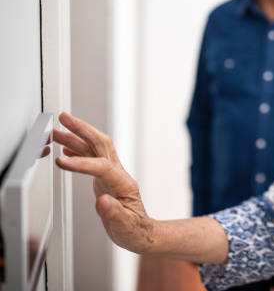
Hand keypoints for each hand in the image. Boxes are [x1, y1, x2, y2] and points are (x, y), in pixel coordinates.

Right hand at [54, 112, 153, 253]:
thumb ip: (115, 214)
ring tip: (56, 130)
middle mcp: (119, 174)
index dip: (82, 163)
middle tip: (63, 118)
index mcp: (124, 184)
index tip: (62, 161)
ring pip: (94, 148)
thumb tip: (103, 201)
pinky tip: (66, 147)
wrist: (141, 233)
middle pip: (101, 144)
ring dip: (76, 136)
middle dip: (82, 129)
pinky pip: (91, 158)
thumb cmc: (134, 231)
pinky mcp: (105, 178)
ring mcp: (112, 174)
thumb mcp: (126, 226)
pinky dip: (78, 149)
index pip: (102, 167)